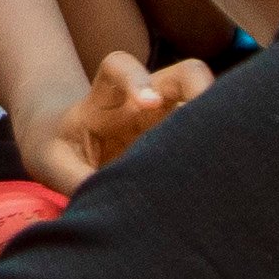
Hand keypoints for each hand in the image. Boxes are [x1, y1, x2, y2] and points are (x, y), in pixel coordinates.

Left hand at [20, 49, 208, 189]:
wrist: (64, 144)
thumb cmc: (57, 149)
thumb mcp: (53, 162)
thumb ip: (74, 178)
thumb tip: (105, 211)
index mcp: (105, 98)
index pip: (119, 68)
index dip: (136, 78)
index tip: (147, 102)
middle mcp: (145, 100)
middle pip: (184, 73)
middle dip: (200, 86)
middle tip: (209, 115)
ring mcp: (169, 117)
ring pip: (207, 102)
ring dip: (220, 121)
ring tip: (225, 152)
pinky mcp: (182, 140)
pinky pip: (209, 136)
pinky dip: (220, 150)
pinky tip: (222, 176)